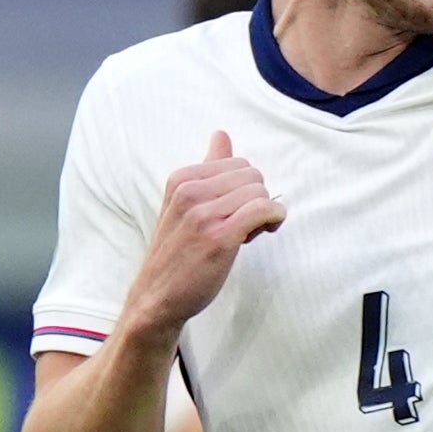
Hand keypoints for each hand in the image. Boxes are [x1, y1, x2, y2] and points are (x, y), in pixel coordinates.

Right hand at [123, 133, 283, 338]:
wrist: (157, 297)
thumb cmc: (177, 252)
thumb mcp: (184, 204)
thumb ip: (207, 169)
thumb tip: (222, 134)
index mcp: (181, 179)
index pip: (237, 163)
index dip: (244, 188)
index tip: (233, 211)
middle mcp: (189, 191)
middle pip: (252, 175)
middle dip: (256, 198)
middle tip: (244, 224)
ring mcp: (203, 214)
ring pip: (260, 192)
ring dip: (265, 212)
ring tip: (248, 233)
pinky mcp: (219, 237)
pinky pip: (264, 209)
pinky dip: (275, 218)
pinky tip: (267, 230)